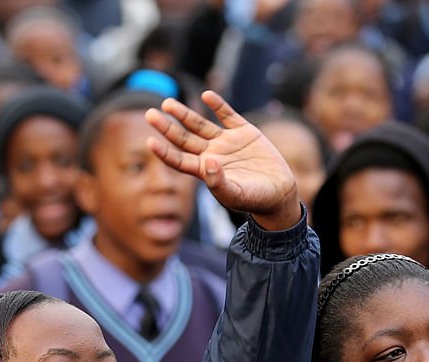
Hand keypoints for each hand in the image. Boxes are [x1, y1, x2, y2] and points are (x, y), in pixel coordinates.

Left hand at [145, 91, 300, 229]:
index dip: (164, 152)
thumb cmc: (255, 199)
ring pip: (200, 125)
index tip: (150, 142)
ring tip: (168, 103)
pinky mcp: (244, 132)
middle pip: (183, 139)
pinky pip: (228, 115)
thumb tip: (208, 163)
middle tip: (150, 114)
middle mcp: (211, 154)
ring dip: (184, 114)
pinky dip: (218, 104)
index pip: (179, 160)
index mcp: (205, 171)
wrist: (279, 192)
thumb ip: (219, 183)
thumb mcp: (236, 195)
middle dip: (167, 127)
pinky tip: (206, 95)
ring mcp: (226, 142)